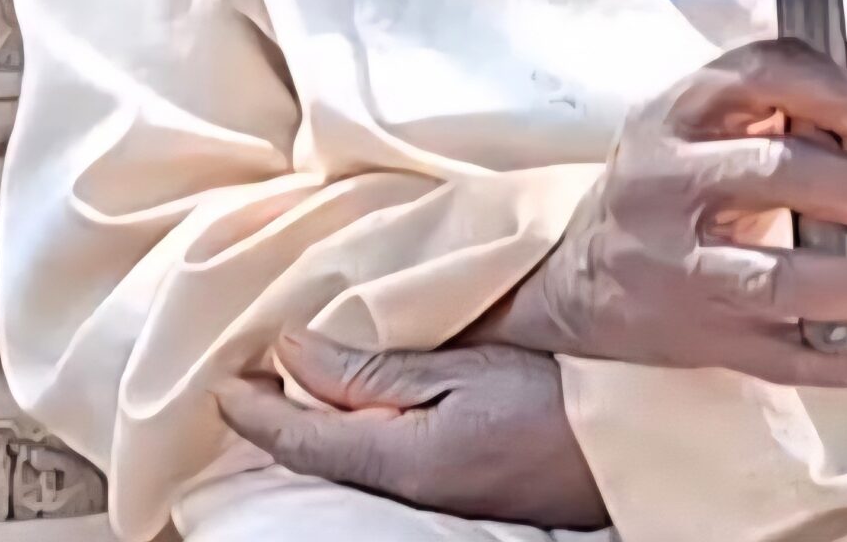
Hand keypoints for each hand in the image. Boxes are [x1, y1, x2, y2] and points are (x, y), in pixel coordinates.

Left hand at [217, 330, 606, 530]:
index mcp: (397, 458)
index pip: (298, 438)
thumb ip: (373, 368)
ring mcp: (430, 494)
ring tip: (283, 381)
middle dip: (272, 418)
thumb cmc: (555, 394)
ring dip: (310, 421)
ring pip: (344, 457)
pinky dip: (349, 428)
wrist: (625, 442)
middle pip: (313, 456)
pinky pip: (377, 458)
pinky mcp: (453, 486)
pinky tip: (351, 405)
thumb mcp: (462, 369)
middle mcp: (403, 488)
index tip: (221, 375)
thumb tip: (290, 352)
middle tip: (241, 372)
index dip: (251, 409)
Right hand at [478, 10, 846, 387]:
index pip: (763, 75)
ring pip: (782, 280)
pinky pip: (784, 358)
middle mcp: (668, 183)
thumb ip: (818, 81)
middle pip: (778, 174)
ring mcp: (679, 267)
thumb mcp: (724, 120)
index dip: (842, 94)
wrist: (582, 280)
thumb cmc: (676, 180)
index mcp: (676, 112)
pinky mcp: (698, 338)